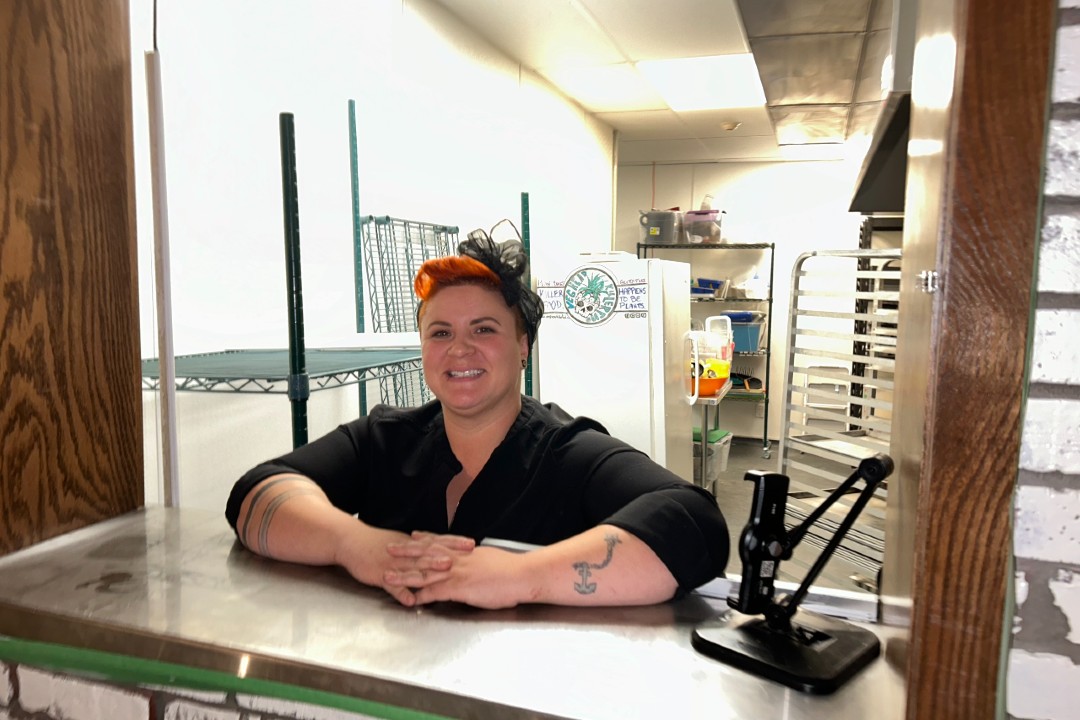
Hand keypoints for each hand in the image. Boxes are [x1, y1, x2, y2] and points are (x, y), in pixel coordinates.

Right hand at [333, 527, 466, 606]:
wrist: (351, 541)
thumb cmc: (376, 543)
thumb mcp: (401, 544)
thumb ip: (418, 550)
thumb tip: (437, 553)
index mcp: (412, 545)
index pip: (437, 541)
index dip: (454, 542)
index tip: (472, 543)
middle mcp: (406, 553)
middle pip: (430, 553)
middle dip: (449, 554)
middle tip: (467, 555)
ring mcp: (394, 564)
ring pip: (414, 567)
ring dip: (430, 570)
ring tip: (445, 573)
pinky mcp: (380, 575)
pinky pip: (392, 586)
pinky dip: (401, 592)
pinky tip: (410, 600)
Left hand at [384, 546, 532, 609]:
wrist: (523, 575)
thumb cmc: (513, 570)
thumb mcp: (492, 559)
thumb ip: (479, 560)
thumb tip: (477, 561)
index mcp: (467, 552)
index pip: (441, 543)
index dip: (425, 539)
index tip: (413, 535)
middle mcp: (458, 559)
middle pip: (426, 553)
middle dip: (406, 551)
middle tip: (390, 548)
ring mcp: (458, 573)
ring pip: (425, 572)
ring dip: (405, 574)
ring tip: (389, 575)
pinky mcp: (460, 588)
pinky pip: (436, 591)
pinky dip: (422, 595)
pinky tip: (411, 599)